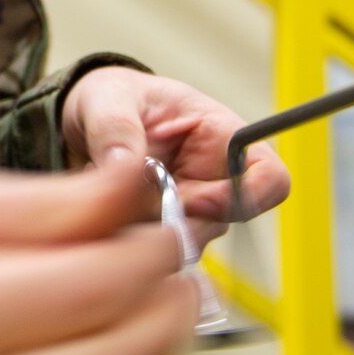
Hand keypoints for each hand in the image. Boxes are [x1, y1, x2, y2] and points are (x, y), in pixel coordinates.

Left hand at [60, 67, 289, 246]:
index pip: (270, 177)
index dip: (248, 197)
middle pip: (221, 223)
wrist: (83, 125)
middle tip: (130, 203)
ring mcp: (188, 213)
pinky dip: (124, 242)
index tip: (193, 200)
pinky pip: (153, 256)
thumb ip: (116, 126)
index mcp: (221, 138)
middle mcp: (213, 182)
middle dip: (176, 222)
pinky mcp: (159, 235)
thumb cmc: (113, 100)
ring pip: (186, 244)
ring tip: (105, 197)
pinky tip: (101, 215)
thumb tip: (126, 163)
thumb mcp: (106, 98)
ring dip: (145, 231)